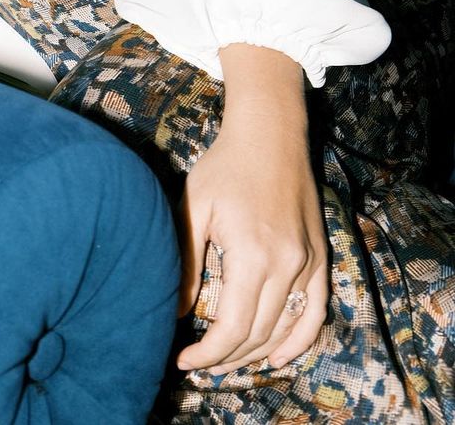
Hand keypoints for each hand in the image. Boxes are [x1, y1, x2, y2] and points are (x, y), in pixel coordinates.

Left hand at [175, 47, 327, 375]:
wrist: (270, 135)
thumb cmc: (224, 166)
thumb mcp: (194, 206)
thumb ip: (187, 260)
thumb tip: (177, 310)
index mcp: (252, 253)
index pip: (232, 326)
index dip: (208, 353)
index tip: (184, 360)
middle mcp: (286, 265)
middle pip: (258, 334)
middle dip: (226, 358)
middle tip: (199, 363)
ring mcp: (309, 264)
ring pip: (284, 328)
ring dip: (256, 353)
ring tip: (226, 362)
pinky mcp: (321, 259)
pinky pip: (315, 312)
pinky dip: (298, 340)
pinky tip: (276, 357)